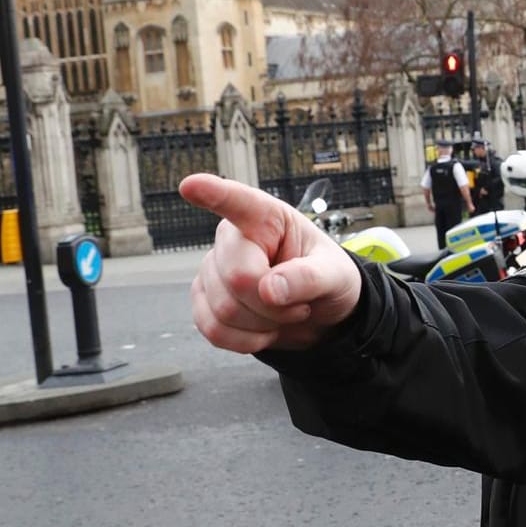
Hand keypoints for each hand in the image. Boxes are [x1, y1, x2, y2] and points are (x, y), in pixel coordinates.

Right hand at [180, 173, 362, 352]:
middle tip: (299, 304)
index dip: (213, 194)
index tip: (190, 185)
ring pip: (223, 310)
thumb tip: (269, 290)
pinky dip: (245, 340)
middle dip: (273, 305)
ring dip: (263, 325)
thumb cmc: (327, 278)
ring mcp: (212, 270)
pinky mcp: (203, 299)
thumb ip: (309, 278)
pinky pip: (212, 329)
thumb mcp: (335, 274)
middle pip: (237, 278)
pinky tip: (264, 329)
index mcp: (266, 218)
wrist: (319, 312)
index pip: (238, 202)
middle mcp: (232, 239)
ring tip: (284, 311)